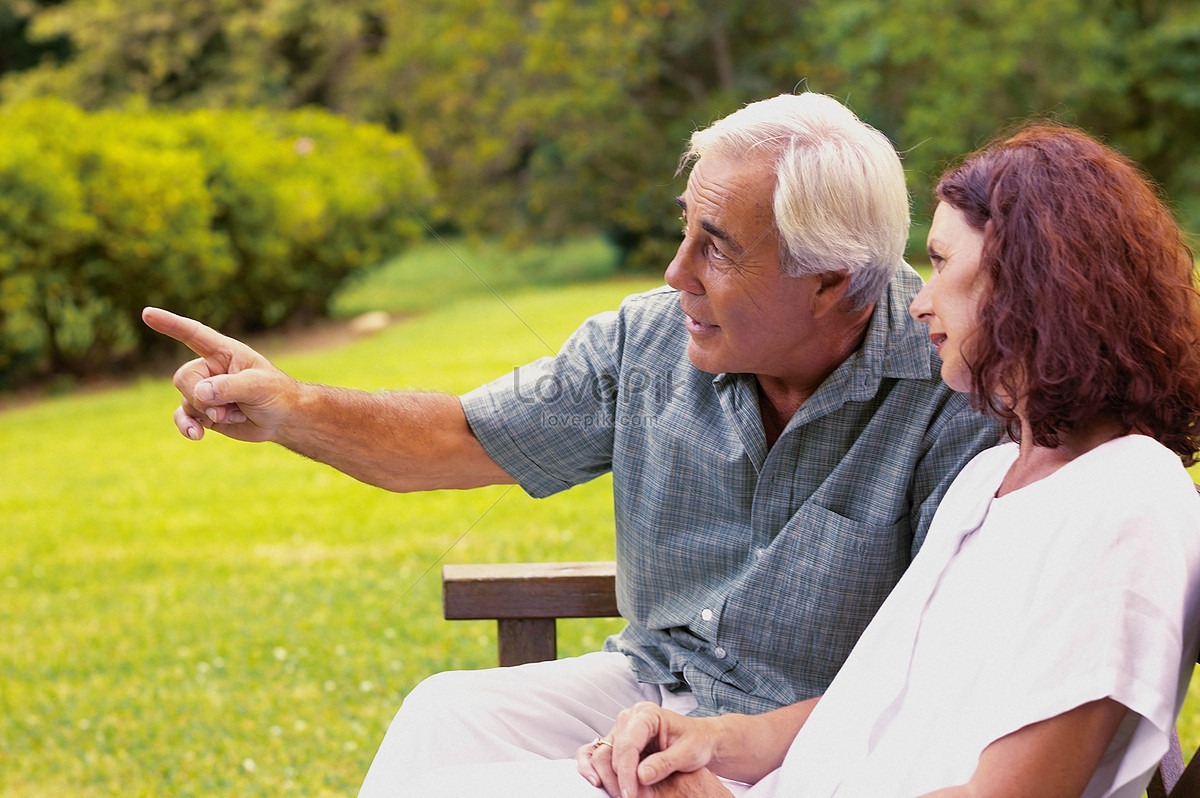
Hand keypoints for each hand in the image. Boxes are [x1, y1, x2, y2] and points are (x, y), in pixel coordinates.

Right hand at [142, 307, 299, 442]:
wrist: (282, 419)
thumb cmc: (276, 394)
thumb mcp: (259, 386)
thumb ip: (230, 387)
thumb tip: (200, 392)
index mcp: (224, 352)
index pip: (193, 334)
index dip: (170, 324)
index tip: (147, 313)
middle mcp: (210, 368)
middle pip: (184, 378)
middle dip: (203, 397)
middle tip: (233, 407)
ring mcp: (204, 390)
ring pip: (186, 400)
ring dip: (210, 414)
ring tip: (237, 414)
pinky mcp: (203, 411)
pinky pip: (183, 417)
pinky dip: (187, 426)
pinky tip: (197, 435)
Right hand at [576, 703, 721, 797]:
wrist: (698, 739)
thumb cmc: (695, 741)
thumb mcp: (687, 753)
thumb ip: (664, 763)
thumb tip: (641, 776)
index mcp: (647, 714)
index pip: (629, 745)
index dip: (627, 774)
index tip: (630, 796)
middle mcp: (629, 718)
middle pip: (610, 751)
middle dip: (619, 780)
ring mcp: (620, 729)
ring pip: (601, 755)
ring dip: (609, 780)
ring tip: (626, 797)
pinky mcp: (616, 741)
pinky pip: (595, 753)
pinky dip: (592, 768)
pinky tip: (596, 783)